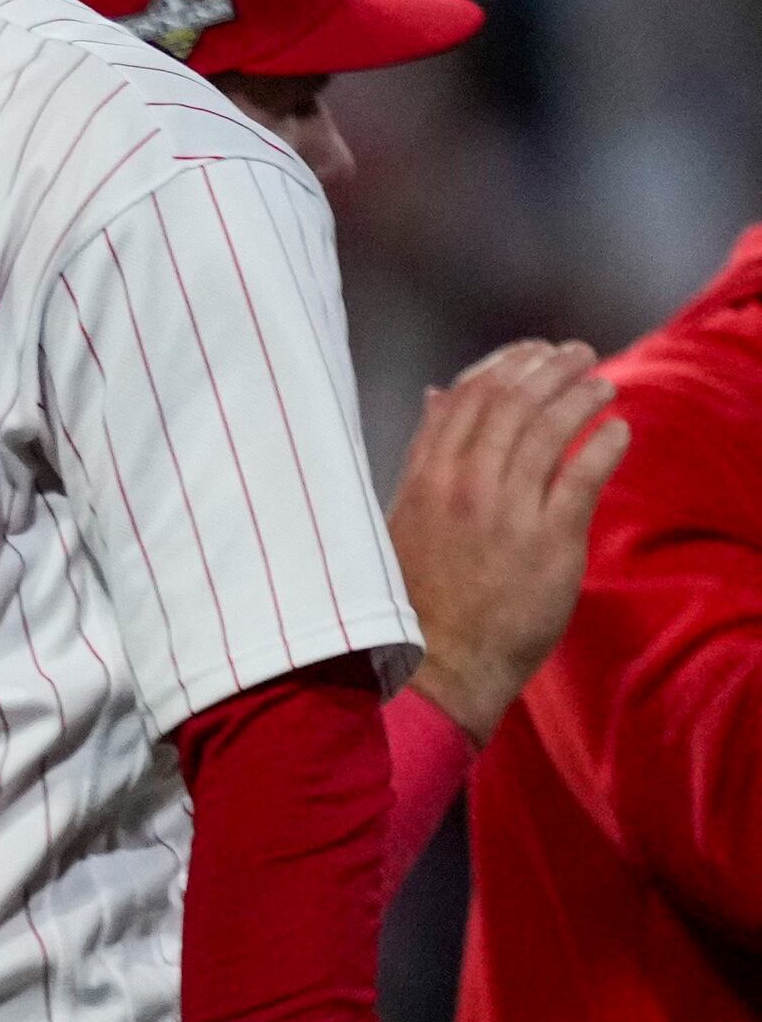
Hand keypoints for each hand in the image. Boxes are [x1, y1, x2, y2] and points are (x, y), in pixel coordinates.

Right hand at [389, 338, 624, 739]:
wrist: (436, 667)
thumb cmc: (419, 599)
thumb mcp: (404, 518)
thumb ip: (425, 456)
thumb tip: (436, 395)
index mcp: (423, 481)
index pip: (466, 399)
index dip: (504, 366)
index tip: (531, 353)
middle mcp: (461, 488)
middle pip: (511, 403)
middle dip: (549, 369)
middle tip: (577, 355)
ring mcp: (504, 513)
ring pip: (547, 430)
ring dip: (580, 397)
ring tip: (602, 385)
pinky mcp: (548, 542)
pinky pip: (583, 475)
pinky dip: (603, 444)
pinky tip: (617, 430)